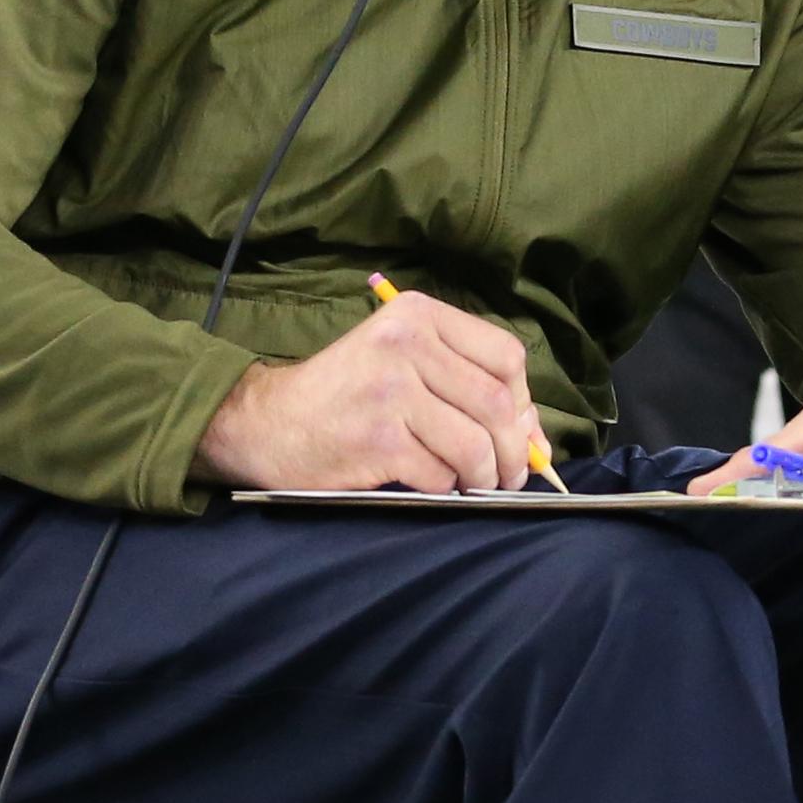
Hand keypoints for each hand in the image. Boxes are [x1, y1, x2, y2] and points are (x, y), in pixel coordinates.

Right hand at [194, 289, 544, 492]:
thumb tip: (535, 438)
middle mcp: (405, 344)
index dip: (523, 401)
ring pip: (475, 443)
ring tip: (477, 485)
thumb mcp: (402, 363)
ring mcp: (390, 391)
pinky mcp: (378, 440)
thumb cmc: (344, 395)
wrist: (267, 422)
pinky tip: (430, 483)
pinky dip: (445, 488)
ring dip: (485, 476)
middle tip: (508, 475)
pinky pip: (441, 473)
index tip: (518, 431)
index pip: (505, 354)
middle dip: (513, 451)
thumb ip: (466, 385)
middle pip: (496, 403)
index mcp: (417, 315)